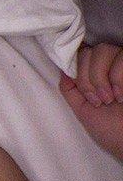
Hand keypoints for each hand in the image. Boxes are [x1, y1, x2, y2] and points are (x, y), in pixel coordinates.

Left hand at [59, 43, 122, 160]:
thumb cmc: (111, 131)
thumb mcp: (83, 109)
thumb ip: (70, 89)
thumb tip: (62, 68)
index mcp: (97, 75)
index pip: (80, 54)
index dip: (78, 69)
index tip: (84, 92)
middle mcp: (112, 66)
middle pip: (89, 51)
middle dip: (87, 77)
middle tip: (98, 100)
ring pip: (103, 50)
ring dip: (101, 78)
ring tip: (110, 99)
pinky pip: (122, 58)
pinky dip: (118, 78)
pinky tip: (122, 96)